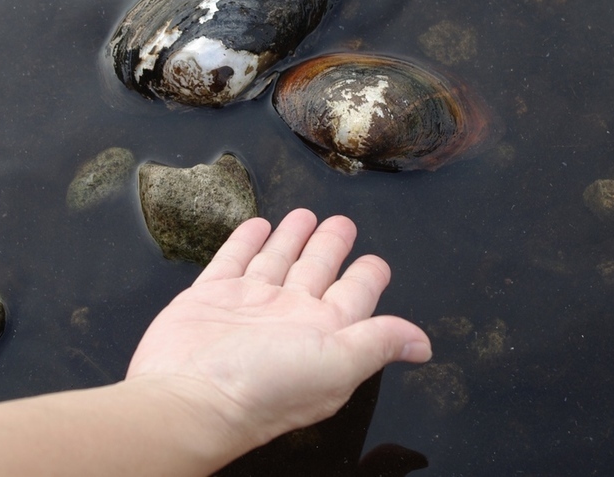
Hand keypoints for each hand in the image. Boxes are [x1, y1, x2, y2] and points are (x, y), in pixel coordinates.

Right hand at [126, 208, 431, 454]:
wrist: (190, 397)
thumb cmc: (265, 387)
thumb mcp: (337, 364)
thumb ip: (377, 342)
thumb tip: (423, 345)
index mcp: (323, 334)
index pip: (354, 297)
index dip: (367, 276)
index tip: (376, 261)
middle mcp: (287, 319)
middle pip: (316, 271)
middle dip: (331, 246)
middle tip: (342, 222)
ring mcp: (247, 306)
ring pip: (277, 261)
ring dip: (292, 238)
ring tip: (305, 215)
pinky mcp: (209, 297)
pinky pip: (232, 261)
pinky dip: (245, 242)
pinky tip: (257, 225)